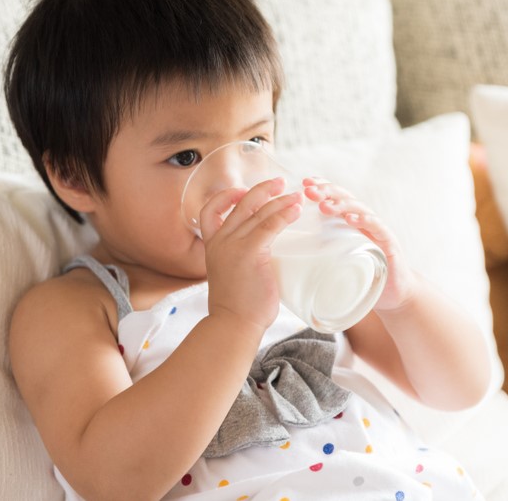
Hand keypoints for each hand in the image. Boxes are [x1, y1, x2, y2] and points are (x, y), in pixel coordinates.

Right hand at [200, 177, 302, 331]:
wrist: (233, 324)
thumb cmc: (237, 307)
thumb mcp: (230, 276)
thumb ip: (240, 261)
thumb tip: (263, 258)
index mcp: (212, 247)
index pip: (210, 211)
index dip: (225, 196)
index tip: (241, 190)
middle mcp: (220, 242)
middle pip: (240, 204)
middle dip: (261, 190)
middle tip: (280, 182)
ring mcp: (234, 246)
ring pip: (258, 212)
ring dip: (279, 200)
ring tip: (296, 196)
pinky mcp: (250, 253)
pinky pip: (269, 226)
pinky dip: (283, 215)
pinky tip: (295, 210)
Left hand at [302, 177, 417, 311]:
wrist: (393, 293)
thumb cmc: (361, 274)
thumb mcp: (337, 258)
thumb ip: (319, 249)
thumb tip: (286, 246)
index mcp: (349, 221)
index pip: (335, 197)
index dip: (322, 187)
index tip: (305, 183)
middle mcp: (364, 220)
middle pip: (345, 198)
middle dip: (327, 192)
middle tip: (309, 191)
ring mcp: (377, 230)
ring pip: (359, 209)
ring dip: (341, 205)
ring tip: (324, 206)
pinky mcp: (389, 243)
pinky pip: (377, 228)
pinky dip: (366, 221)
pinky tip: (353, 219)